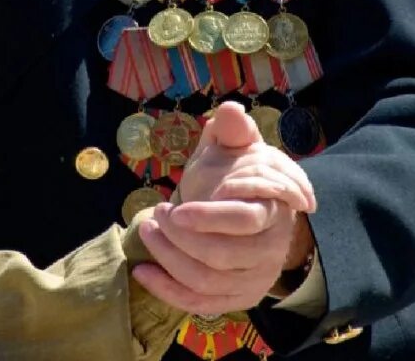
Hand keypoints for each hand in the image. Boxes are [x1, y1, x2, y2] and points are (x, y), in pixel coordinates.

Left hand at [133, 102, 316, 314]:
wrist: (256, 214)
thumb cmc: (240, 177)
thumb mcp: (239, 150)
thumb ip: (235, 132)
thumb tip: (230, 111)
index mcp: (273, 211)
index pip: (246, 219)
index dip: (210, 215)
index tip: (177, 204)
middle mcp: (269, 251)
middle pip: (222, 254)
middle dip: (181, 236)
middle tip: (158, 212)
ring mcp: (253, 279)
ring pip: (208, 281)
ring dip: (170, 258)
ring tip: (146, 230)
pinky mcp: (235, 299)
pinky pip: (201, 304)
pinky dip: (168, 290)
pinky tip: (141, 270)